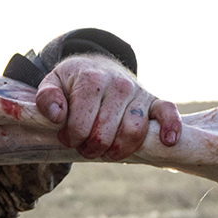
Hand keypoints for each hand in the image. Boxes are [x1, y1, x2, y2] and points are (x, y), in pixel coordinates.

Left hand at [35, 54, 180, 159]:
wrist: (98, 66)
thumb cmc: (72, 81)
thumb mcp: (51, 83)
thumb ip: (47, 98)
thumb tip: (58, 116)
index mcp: (92, 80)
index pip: (81, 124)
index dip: (71, 138)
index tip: (67, 137)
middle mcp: (119, 85)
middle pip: (105, 133)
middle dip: (91, 148)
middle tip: (84, 146)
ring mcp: (138, 92)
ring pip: (134, 132)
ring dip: (117, 150)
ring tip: (105, 152)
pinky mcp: (154, 100)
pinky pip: (168, 112)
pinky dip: (170, 127)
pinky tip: (167, 142)